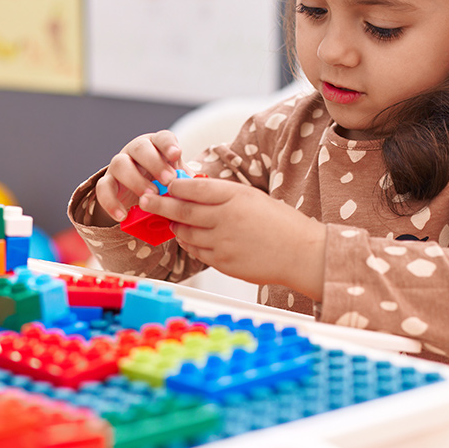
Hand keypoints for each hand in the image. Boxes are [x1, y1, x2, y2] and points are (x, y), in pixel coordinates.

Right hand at [94, 131, 181, 222]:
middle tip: (168, 180)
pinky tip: (122, 216)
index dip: (168, 144)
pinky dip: (111, 203)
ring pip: (120, 164)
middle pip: (141, 147)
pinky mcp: (106, 183)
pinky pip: (103, 189)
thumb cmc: (163, 183)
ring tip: (150, 196)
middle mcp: (135, 151)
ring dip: (135, 180)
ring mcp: (119, 165)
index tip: (176, 154)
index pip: (162, 138)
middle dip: (154, 163)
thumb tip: (198, 189)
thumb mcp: (176, 179)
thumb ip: (184, 181)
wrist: (140, 195)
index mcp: (156, 146)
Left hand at [139, 178, 326, 298]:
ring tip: (173, 222)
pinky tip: (190, 239)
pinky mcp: (223, 263)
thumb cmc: (280, 222)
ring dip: (176, 227)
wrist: (302, 253)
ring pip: (186, 233)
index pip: (194, 188)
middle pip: (182, 211)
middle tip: (146, 200)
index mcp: (235, 196)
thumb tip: (191, 190)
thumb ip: (223, 194)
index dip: (175, 186)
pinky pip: (197, 252)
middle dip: (160, 205)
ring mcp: (223, 243)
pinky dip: (190, 244)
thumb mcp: (253, 197)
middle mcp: (225, 218)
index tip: (163, 184)